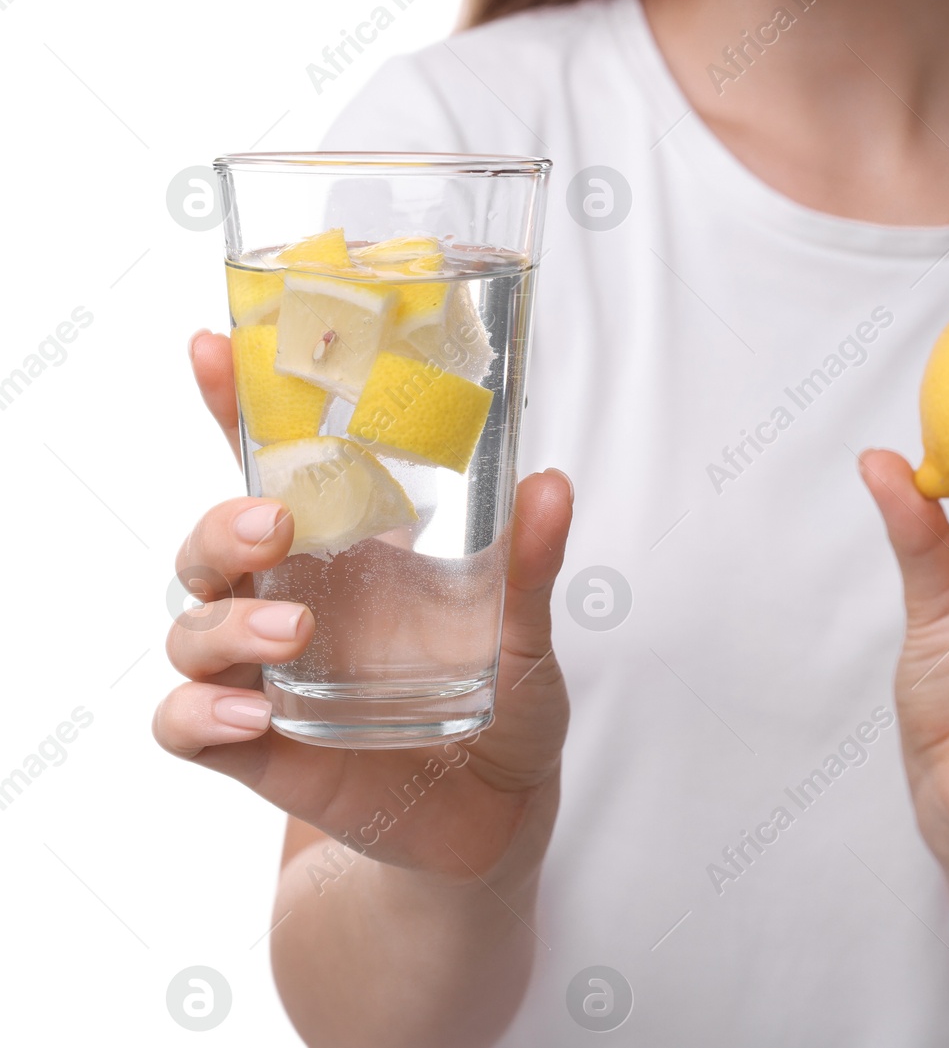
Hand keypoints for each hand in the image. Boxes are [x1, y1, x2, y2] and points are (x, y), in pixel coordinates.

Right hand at [154, 330, 572, 888]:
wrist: (496, 812)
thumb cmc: (504, 703)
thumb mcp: (526, 632)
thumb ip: (529, 566)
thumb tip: (551, 484)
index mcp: (351, 551)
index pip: (276, 467)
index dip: (239, 408)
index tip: (217, 346)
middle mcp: (296, 599)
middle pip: (212, 541)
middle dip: (222, 523)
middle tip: (275, 523)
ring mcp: (269, 673)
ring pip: (192, 625)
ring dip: (224, 621)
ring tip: (293, 631)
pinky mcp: (259, 746)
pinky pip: (187, 722)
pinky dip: (199, 713)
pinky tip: (252, 714)